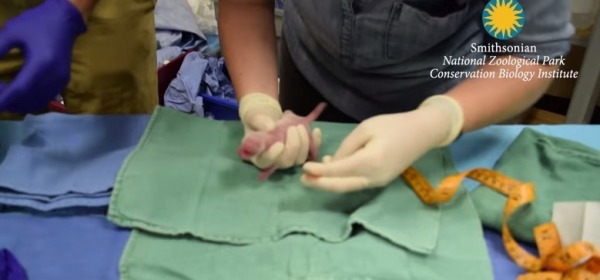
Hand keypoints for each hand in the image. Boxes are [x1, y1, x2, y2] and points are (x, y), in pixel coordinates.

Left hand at [0, 0, 85, 112]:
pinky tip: (18, 94)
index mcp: (42, 63)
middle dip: (9, 102)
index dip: (4, 98)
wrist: (65, 21)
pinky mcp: (63, 82)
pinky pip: (44, 99)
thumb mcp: (12, 31)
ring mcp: (61, 81)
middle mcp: (54, 76)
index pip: (20, 89)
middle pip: (29, 100)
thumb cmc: (38, 23)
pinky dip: (29, 101)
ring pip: (37, 103)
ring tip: (5, 94)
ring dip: (19, 104)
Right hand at [239, 93, 320, 168]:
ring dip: (304, 143)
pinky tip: (316, 130)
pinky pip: (312, 153)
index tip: (279, 144)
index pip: (266, 161)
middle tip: (292, 128)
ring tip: (300, 126)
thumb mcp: (255, 118)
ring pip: (300, 159)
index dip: (273, 155)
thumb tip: (271, 127)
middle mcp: (275, 161)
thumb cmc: (258, 122)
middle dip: (293, 146)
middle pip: (286, 162)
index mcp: (259, 156)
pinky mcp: (300, 153)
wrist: (269, 120)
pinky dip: (316, 142)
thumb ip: (260, 122)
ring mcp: (289, 159)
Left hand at [301, 95, 463, 191]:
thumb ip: (347, 147)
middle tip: (302, 180)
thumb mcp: (366, 129)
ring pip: (348, 187)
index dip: (319, 172)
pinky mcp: (380, 181)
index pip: (338, 171)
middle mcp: (373, 177)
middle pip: (341, 186)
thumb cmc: (393, 125)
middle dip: (320, 184)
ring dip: (329, 184)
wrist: (422, 133)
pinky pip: (356, 183)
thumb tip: (332, 163)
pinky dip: (342, 180)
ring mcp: (378, 182)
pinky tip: (332, 171)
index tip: (304, 168)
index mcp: (370, 161)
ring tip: (312, 178)